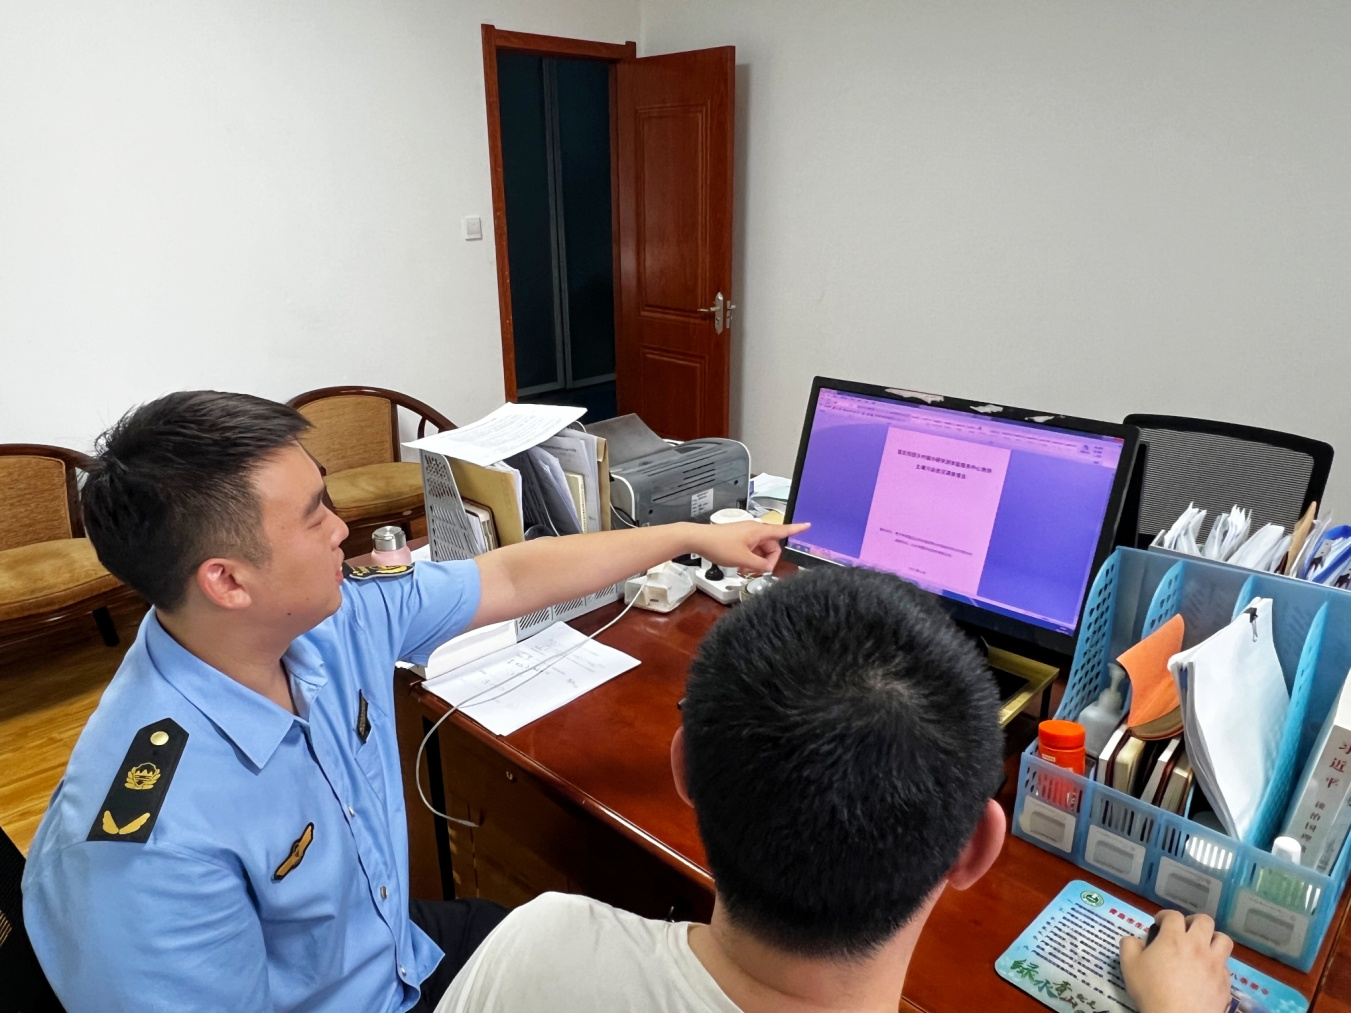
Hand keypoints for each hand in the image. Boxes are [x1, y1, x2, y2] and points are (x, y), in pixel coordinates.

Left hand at [691, 521, 808, 574]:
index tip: (807, 525)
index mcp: (759, 531)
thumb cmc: (719, 544)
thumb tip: (768, 567)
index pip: (783, 530)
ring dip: (756, 562)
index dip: (797, 529)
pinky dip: (749, 559)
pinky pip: (751, 550)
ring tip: (745, 570)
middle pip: (771, 547)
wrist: (699, 539)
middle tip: (756, 571)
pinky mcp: (739, 538)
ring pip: (760, 550)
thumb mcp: (742, 559)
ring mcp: (746, 534)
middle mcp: (754, 530)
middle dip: (767, 560)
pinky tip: (741, 567)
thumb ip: (759, 565)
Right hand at [1120, 910, 1231, 1012]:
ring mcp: (1215, 964)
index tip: (1159, 923)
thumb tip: (1135, 939)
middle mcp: (1198, 946)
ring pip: (1223, 939)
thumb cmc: (1152, 991)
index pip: (1173, 915)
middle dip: (1193, 921)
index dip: (1165, 916)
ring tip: (1203, 947)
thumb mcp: (1129, 966)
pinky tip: (1206, 973)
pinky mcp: (1225, 982)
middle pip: (1204, 921)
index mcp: (1173, 938)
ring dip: (1212, 939)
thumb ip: (1129, 945)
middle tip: (1184, 930)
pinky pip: (1225, 965)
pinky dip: (1216, 964)